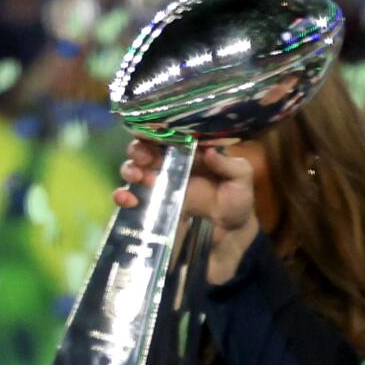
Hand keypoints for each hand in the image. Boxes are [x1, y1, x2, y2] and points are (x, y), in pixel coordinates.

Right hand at [116, 139, 259, 278]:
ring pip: (133, 169)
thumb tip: (209, 151)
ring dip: (129, 169)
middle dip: (138, 149)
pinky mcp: (151, 204)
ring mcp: (158, 183)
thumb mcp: (241, 180)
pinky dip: (123, 196)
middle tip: (142, 157)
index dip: (154, 131)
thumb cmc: (236, 199)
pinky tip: (127, 200)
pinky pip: (130, 197)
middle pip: (144, 148)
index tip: (146, 131)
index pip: (166, 135)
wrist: (231, 233)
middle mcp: (169, 163)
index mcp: (189, 151)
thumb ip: (230, 166)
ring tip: (136, 177)